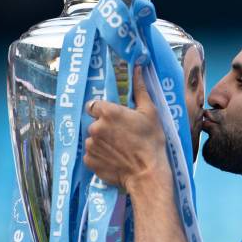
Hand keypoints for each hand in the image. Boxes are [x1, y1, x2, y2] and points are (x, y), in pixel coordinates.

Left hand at [83, 66, 169, 191]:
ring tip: (119, 150)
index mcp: (107, 112)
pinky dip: (99, 157)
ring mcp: (90, 145)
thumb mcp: (150, 112)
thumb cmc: (151, 142)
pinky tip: (114, 159)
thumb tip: (138, 66)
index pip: (94, 106)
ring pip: (92, 139)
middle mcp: (94, 127)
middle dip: (104, 128)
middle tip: (122, 137)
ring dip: (101, 143)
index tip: (116, 120)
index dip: (104, 112)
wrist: (148, 174)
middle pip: (94, 123)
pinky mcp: (89, 162)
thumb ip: (140, 89)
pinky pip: (91, 155)